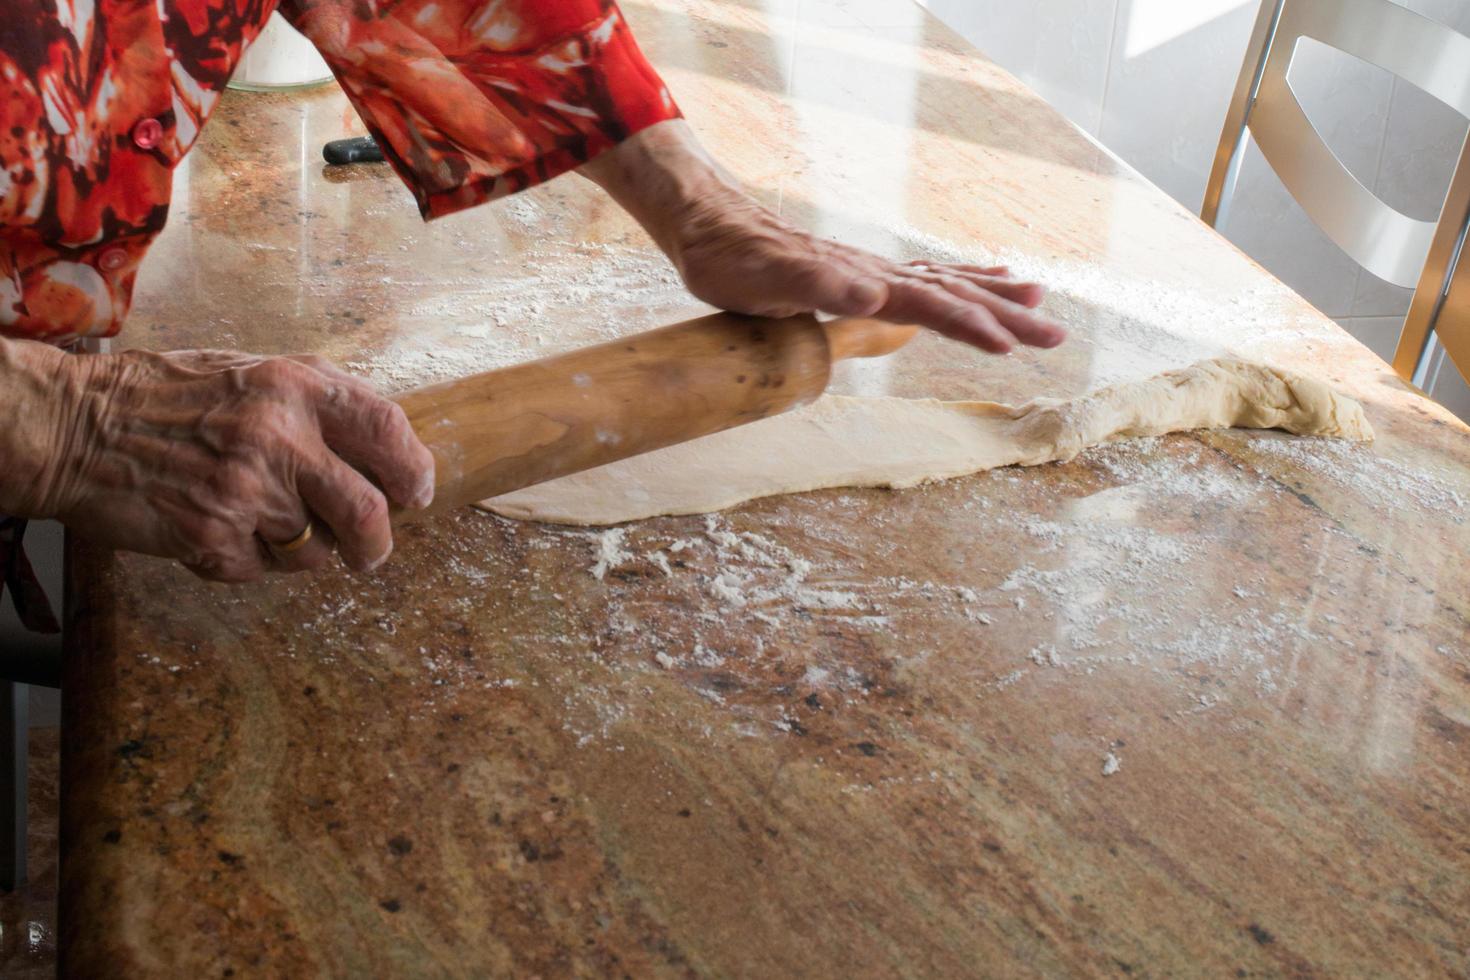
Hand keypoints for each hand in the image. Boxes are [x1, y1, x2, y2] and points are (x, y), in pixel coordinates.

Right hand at [20, 346, 434, 582]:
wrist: (76, 425)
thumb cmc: (167, 398)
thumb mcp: (252, 372)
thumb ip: (315, 403)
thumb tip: (384, 446)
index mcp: (295, 386)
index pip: (388, 428)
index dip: (413, 468)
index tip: (416, 493)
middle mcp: (278, 436)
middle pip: (368, 512)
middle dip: (377, 545)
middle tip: (370, 553)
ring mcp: (244, 490)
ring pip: (314, 550)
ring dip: (298, 549)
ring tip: (256, 520)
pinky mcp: (212, 537)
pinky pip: (259, 570)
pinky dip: (246, 561)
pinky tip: (215, 528)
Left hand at [580, 120, 1064, 353]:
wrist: (709, 226)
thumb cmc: (731, 260)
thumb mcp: (766, 278)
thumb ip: (818, 283)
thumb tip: (875, 292)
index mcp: (864, 280)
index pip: (931, 303)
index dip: (970, 325)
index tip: (1010, 346)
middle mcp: (877, 273)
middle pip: (955, 293)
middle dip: (1006, 315)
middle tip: (1057, 335)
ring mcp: (872, 272)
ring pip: (948, 283)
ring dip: (995, 297)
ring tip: (1040, 301)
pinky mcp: (861, 276)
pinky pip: (926, 279)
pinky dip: (961, 282)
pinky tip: (978, 283)